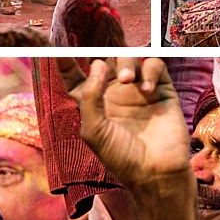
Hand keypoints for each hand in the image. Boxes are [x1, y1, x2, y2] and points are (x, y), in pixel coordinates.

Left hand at [57, 58, 191, 191]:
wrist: (155, 171)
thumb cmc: (121, 156)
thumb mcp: (94, 131)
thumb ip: (90, 97)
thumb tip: (98, 64)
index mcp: (93, 104)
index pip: (75, 77)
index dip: (66, 63)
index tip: (58, 48)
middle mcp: (114, 94)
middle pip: (104, 60)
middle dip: (101, 55)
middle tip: (102, 60)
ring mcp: (137, 89)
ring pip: (128, 57)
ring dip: (126, 62)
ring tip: (127, 80)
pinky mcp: (161, 89)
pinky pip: (154, 65)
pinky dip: (149, 70)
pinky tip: (147, 89)